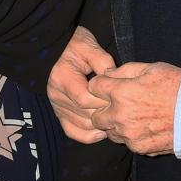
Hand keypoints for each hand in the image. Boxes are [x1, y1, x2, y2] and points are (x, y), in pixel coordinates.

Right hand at [47, 26, 115, 142]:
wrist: (57, 49)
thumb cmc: (75, 44)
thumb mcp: (89, 45)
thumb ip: (102, 61)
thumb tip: (114, 78)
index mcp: (62, 78)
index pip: (84, 99)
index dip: (104, 101)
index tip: (119, 96)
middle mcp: (56, 95)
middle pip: (85, 115)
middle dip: (106, 113)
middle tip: (124, 109)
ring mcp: (57, 106)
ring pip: (81, 126)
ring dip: (100, 125)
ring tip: (117, 119)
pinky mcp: (60, 113)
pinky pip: (73, 132)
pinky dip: (88, 135)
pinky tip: (102, 130)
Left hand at [89, 61, 180, 155]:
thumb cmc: (178, 86)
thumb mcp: (151, 68)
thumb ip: (124, 70)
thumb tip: (107, 74)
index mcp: (121, 92)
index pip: (93, 88)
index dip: (100, 85)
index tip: (108, 86)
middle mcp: (121, 116)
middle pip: (95, 116)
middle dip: (103, 109)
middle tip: (118, 104)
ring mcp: (130, 134)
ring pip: (110, 132)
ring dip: (116, 125)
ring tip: (135, 116)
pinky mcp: (140, 148)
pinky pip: (126, 143)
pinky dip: (131, 136)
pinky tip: (145, 127)